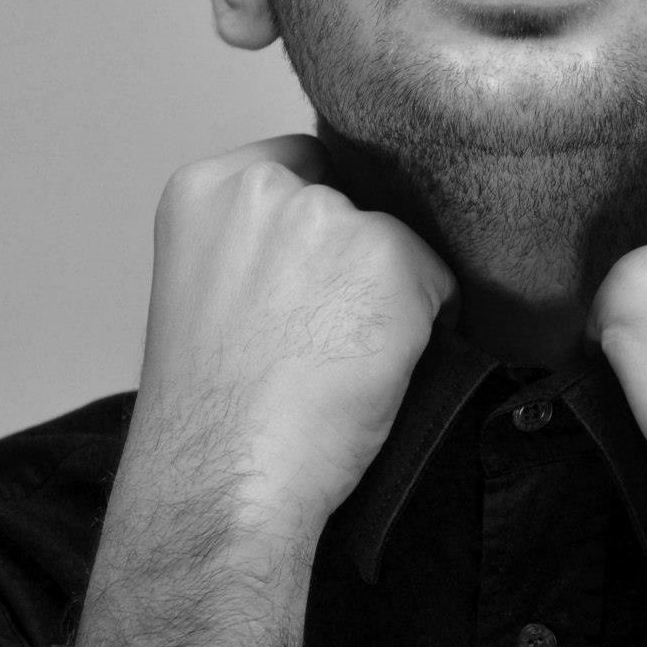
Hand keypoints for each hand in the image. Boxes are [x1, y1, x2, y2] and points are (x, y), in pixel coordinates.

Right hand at [76, 135, 456, 646]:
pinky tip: (373, 371)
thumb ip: (257, 242)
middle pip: (354, 198)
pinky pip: (440, 283)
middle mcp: (267, 186)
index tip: (301, 285)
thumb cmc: (211, 415)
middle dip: (353, 258)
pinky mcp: (392, 258)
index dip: (315, 229)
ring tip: (340, 361)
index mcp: (206, 189)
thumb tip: (332, 235)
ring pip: (398, 240)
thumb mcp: (205, 292)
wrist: (223, 480)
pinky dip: (426, 327)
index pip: (301, 166)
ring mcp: (331, 216)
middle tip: (320, 337)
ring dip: (391, 294)